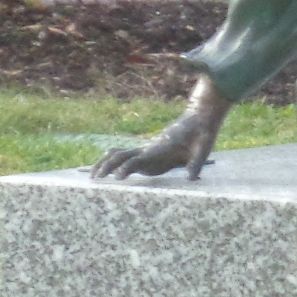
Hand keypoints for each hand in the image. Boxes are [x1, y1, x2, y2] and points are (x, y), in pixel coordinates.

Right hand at [92, 78, 230, 180]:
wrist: (198, 118)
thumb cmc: (201, 133)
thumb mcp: (203, 148)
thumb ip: (196, 163)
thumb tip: (192, 179)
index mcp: (160, 148)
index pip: (138, 159)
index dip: (127, 167)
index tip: (117, 177)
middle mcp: (149, 148)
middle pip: (122, 156)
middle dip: (107, 166)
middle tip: (96, 178)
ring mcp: (147, 150)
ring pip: (120, 155)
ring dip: (106, 164)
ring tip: (93, 176)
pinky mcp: (149, 153)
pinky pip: (128, 158)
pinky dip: (114, 163)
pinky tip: (107, 172)